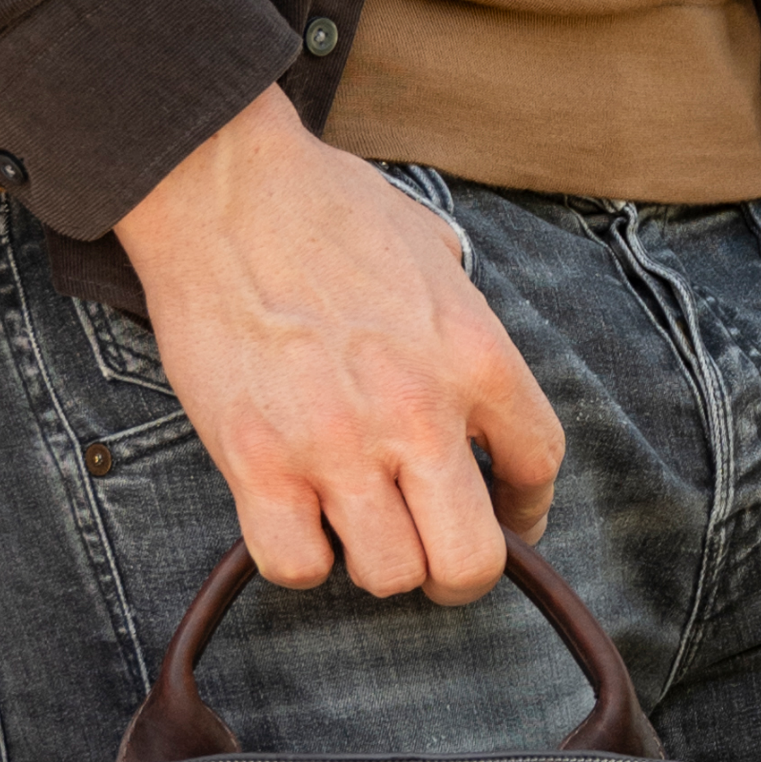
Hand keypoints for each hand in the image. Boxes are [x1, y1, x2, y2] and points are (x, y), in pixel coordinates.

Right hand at [117, 90, 565, 602]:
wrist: (221, 185)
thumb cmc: (323, 208)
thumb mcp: (432, 252)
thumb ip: (464, 325)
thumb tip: (473, 381)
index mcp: (475, 356)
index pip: (539, 464)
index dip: (527, 506)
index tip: (510, 513)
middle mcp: (417, 411)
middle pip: (472, 560)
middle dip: (458, 571)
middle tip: (435, 554)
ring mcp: (337, 445)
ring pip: (387, 576)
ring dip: (375, 559)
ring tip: (356, 521)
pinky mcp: (258, 464)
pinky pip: (296, 566)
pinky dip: (298, 557)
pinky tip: (296, 519)